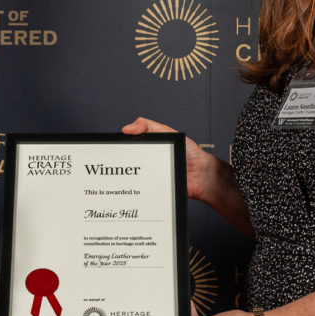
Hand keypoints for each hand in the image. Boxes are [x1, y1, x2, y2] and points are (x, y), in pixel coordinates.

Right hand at [122, 117, 251, 233]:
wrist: (202, 174)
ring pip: (132, 176)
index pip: (129, 145)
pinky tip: (141, 182)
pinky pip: (141, 189)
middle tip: (121, 158)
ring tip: (131, 169)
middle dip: (122, 161)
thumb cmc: (189, 153)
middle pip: (127, 161)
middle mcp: (147, 161)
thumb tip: (128, 128)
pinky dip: (138, 188)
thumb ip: (148, 126)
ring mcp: (150, 175)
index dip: (119, 145)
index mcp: (149, 146)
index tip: (113, 144)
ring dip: (130, 175)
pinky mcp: (153, 188)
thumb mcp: (168, 132)